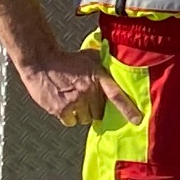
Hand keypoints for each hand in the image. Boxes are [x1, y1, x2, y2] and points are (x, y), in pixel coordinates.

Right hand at [16, 45, 132, 129]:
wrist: (42, 62)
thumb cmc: (67, 59)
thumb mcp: (91, 57)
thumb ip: (104, 65)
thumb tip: (118, 66)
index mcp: (98, 77)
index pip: (117, 95)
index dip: (128, 109)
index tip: (137, 120)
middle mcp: (88, 91)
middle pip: (99, 112)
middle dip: (95, 109)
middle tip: (88, 101)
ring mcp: (74, 101)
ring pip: (85, 119)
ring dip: (82, 114)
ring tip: (74, 101)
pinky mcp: (60, 109)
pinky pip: (71, 122)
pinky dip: (69, 117)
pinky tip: (65, 105)